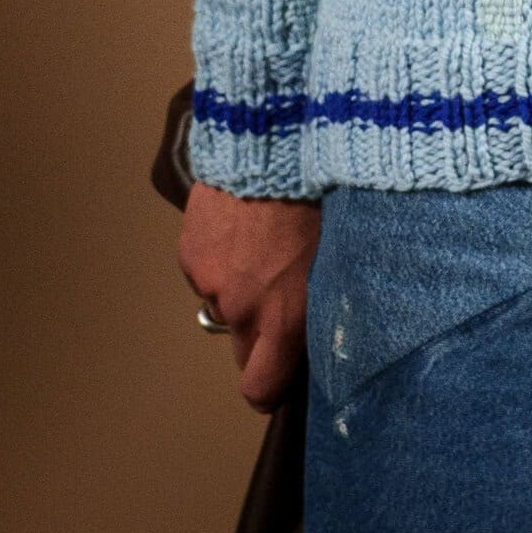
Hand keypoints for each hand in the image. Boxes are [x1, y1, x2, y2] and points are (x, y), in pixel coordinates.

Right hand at [178, 181, 320, 411]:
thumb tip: (317, 326)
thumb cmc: (323, 195)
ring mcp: (212, 281)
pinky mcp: (191, 253)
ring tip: (264, 242)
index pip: (260, 387)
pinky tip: (242, 224)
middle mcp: (242, 309)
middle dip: (258, 332)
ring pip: (224, 302)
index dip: (267, 388)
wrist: (276, 144)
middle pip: (242, 347)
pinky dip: (220, 257)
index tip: (276, 378)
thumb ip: (321, 301)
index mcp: (285, 318)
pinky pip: (206, 270)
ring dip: (240, 286)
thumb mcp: (340, 256)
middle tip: (280, 292)